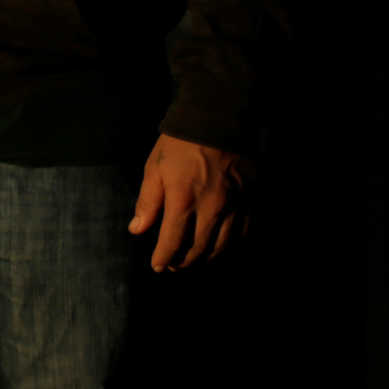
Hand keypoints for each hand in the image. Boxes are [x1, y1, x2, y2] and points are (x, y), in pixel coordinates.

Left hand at [130, 134, 252, 271]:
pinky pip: (243, 234)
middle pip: (199, 249)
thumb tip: (137, 230)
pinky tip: (219, 248)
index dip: (163, 258)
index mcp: (183, 199)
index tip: (157, 266)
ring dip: (206, 259)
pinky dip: (230, 247)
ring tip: (194, 261)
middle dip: (184, 262)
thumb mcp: (155, 169)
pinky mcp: (251, 201)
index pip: (172, 241)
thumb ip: (147, 202)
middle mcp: (211, 208)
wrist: (217, 122)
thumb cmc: (179, 146)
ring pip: (223, 246)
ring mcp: (235, 206)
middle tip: (174, 266)